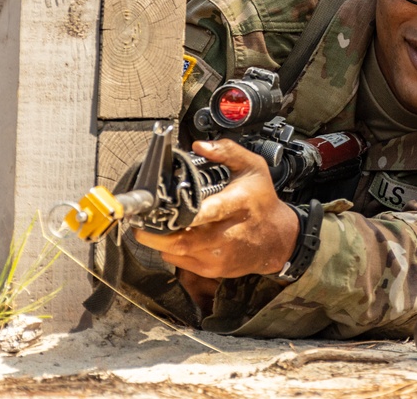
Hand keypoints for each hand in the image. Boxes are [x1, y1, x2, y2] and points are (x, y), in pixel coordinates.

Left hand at [133, 139, 299, 279]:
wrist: (278, 239)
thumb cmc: (262, 201)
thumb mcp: (253, 167)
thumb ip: (226, 151)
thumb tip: (198, 146)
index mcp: (237, 205)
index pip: (206, 212)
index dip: (179, 212)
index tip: (157, 206)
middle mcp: (227, 235)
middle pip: (183, 240)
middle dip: (155, 232)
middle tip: (139, 219)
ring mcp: (219, 256)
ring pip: (176, 253)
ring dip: (158, 240)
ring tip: (150, 225)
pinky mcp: (213, 269)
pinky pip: (180, 262)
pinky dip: (170, 249)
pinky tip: (171, 235)